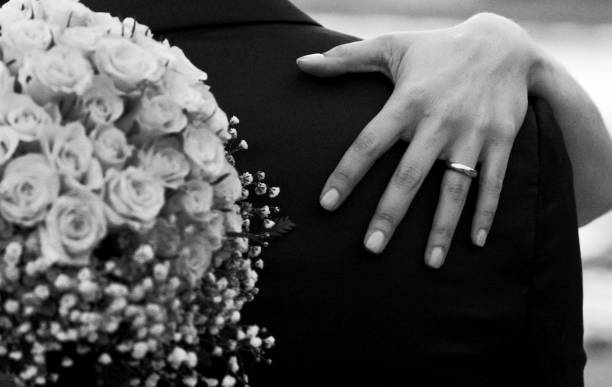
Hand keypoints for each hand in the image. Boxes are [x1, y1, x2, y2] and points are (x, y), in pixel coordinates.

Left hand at [297, 13, 541, 267]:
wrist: (504, 43)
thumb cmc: (437, 49)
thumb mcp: (391, 46)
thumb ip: (344, 58)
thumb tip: (299, 62)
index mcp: (407, 102)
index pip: (368, 144)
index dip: (346, 174)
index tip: (326, 204)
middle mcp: (438, 122)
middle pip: (409, 176)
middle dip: (390, 214)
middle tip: (371, 249)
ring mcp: (472, 134)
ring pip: (454, 188)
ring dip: (442, 227)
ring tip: (429, 263)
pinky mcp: (501, 140)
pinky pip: (494, 183)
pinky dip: (486, 213)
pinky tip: (476, 242)